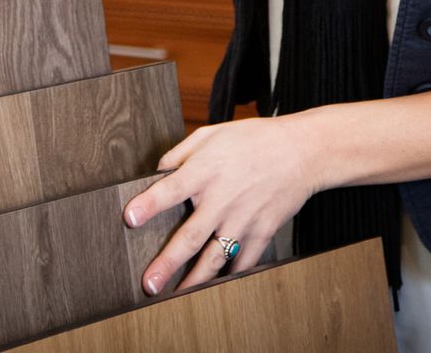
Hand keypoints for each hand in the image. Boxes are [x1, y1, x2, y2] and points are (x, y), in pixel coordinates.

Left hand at [122, 114, 320, 295]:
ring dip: (195, 279)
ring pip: (215, 257)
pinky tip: (217, 287)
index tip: (129, 219)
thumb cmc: (253, 139)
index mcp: (205, 171)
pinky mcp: (262, 231)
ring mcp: (243, 219)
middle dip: (167, 262)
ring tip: (176, 296)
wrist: (301, 152)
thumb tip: (157, 172)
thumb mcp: (211, 134)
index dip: (148, 204)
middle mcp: (222, 199)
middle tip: (149, 283)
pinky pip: (243, 260)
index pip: (170, 190)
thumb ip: (180, 153)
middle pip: (190, 236)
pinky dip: (231, 275)